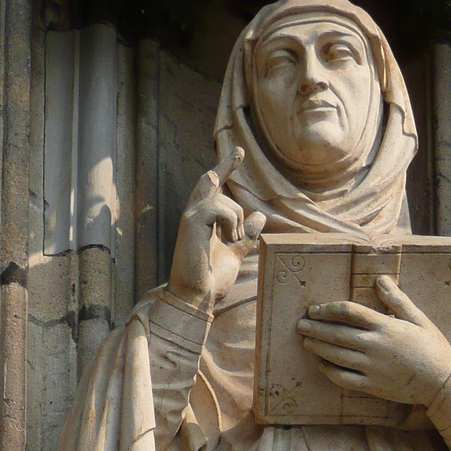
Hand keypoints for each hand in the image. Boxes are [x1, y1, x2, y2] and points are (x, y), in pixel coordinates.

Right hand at [167, 149, 265, 311]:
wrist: (196, 298)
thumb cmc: (211, 281)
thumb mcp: (234, 254)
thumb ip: (245, 236)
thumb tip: (260, 216)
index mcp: (203, 221)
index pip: (214, 190)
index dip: (225, 169)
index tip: (238, 154)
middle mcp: (194, 215)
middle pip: (210, 181)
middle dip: (225, 165)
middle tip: (240, 151)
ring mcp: (191, 216)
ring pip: (224, 199)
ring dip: (237, 220)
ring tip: (232, 241)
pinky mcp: (191, 221)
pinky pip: (220, 208)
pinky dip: (231, 222)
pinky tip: (227, 239)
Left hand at [297, 275, 450, 406]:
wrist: (440, 382)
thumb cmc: (431, 347)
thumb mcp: (418, 318)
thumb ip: (397, 300)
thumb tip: (380, 279)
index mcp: (386, 327)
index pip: (349, 312)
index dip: (329, 309)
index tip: (316, 308)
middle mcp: (375, 346)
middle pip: (337, 334)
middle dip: (316, 328)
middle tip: (300, 323)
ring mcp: (371, 368)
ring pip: (336, 356)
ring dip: (318, 347)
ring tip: (305, 341)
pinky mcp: (371, 387)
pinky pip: (344, 379)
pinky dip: (329, 371)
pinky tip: (321, 365)